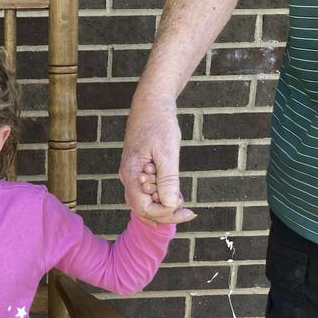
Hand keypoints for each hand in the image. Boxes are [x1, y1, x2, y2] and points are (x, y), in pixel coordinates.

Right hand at [120, 94, 194, 223]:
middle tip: (189, 212)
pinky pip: (146, 193)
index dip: (163, 213)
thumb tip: (169, 204)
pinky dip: (161, 198)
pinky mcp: (138, 171)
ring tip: (184, 205)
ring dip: (163, 208)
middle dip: (165, 214)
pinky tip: (175, 195)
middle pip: (143, 209)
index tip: (183, 207)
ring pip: (144, 203)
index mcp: (132, 174)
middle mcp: (128, 178)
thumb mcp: (167, 151)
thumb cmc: (159, 124)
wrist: (151, 104)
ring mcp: (132, 175)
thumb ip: (167, 179)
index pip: (143, 208)